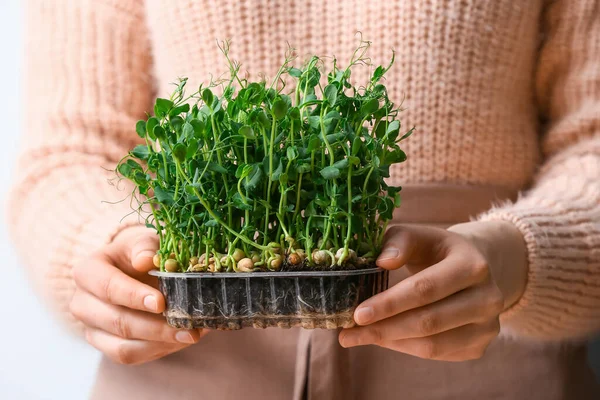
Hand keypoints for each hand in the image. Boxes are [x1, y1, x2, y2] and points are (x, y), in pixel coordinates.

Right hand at [70, 226, 205, 364]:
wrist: (134, 268)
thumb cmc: (140, 253)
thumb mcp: (144, 242)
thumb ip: (145, 247)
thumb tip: (145, 260)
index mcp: (88, 271)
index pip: (108, 287)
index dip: (134, 297)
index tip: (161, 303)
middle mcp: (82, 303)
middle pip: (117, 322)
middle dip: (155, 327)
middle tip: (188, 326)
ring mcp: (91, 328)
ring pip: (123, 347)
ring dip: (160, 343)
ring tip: (190, 334)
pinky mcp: (105, 345)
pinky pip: (130, 356)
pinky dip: (158, 350)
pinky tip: (180, 339)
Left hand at [339, 221, 527, 360]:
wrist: (472, 268)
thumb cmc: (435, 250)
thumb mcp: (418, 236)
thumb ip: (398, 241)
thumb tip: (382, 262)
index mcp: (472, 265)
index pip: (425, 289)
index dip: (390, 304)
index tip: (357, 314)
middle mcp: (488, 297)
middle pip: (429, 322)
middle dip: (384, 329)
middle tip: (349, 332)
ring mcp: (488, 326)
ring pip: (432, 345)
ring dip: (390, 342)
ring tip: (358, 336)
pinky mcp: (479, 346)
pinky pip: (437, 354)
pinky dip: (404, 348)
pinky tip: (382, 338)